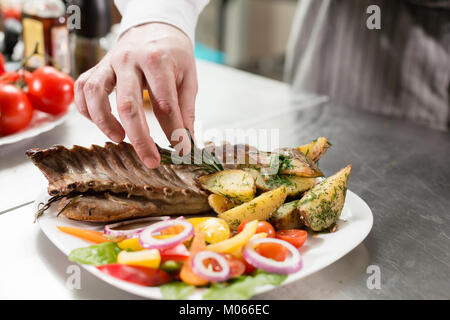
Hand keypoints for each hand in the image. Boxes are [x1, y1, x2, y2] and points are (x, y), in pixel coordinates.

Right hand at [74, 23, 197, 167]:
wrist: (153, 28)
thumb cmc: (172, 54)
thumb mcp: (187, 78)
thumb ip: (186, 110)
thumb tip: (187, 142)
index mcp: (157, 60)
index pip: (165, 104)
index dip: (174, 131)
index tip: (182, 151)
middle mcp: (129, 60)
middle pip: (128, 104)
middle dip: (140, 138)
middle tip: (150, 160)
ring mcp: (109, 63)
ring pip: (96, 94)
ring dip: (105, 123)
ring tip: (120, 140)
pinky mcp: (96, 68)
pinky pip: (83, 89)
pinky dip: (87, 110)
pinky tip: (102, 123)